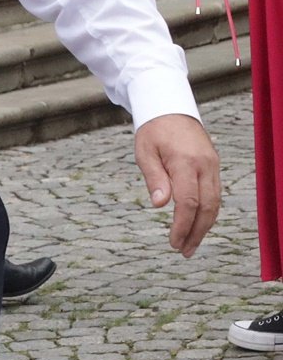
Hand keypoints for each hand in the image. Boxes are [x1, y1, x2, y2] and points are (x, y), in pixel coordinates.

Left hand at [134, 113, 220, 256]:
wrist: (171, 108)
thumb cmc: (153, 130)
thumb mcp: (144, 151)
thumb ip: (154, 178)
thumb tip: (161, 205)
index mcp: (186, 162)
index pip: (188, 202)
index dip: (182, 225)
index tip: (173, 241)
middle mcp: (205, 166)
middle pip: (207, 207)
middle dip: (196, 232)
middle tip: (183, 251)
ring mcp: (213, 166)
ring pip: (215, 204)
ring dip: (204, 226)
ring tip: (190, 245)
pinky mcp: (214, 167)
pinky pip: (214, 195)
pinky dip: (208, 213)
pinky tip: (197, 225)